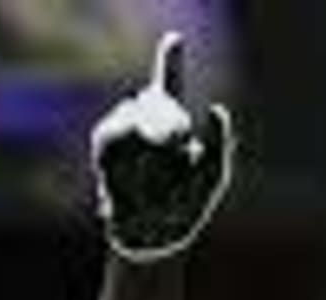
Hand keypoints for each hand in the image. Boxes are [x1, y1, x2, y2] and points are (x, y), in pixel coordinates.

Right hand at [91, 31, 233, 263]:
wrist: (156, 235)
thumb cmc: (188, 208)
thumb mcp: (213, 176)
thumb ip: (219, 142)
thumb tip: (217, 108)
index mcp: (174, 129)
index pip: (170, 88)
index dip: (170, 63)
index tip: (176, 39)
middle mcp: (146, 125)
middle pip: (155, 99)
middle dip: (170, 119)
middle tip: (179, 140)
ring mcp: (124, 135)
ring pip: (134, 113)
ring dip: (152, 136)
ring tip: (161, 166)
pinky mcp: (106, 150)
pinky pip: (114, 135)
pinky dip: (130, 148)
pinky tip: (141, 168)